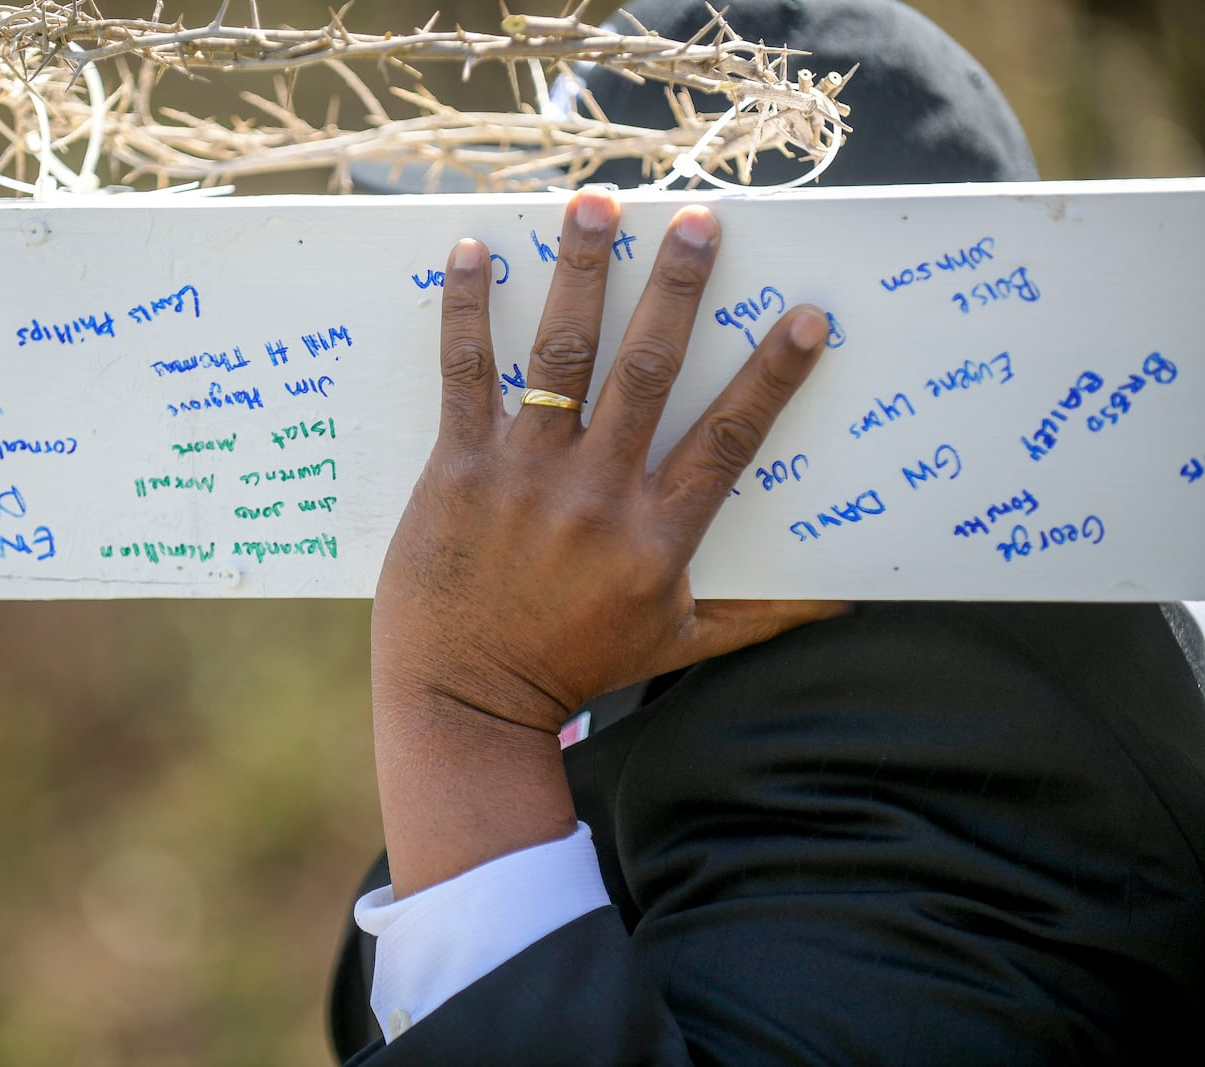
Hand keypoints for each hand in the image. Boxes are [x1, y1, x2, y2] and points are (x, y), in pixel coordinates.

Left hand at [373, 190, 843, 737]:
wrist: (465, 699)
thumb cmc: (578, 670)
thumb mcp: (680, 643)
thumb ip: (763, 614)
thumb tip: (850, 602)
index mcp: (658, 534)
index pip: (730, 438)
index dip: (772, 375)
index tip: (805, 315)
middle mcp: (597, 493)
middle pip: (649, 371)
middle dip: (678, 290)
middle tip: (699, 221)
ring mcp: (526, 475)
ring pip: (563, 354)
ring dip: (583, 272)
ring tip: (597, 205)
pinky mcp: (459, 468)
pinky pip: (466, 375)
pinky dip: (468, 311)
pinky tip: (474, 253)